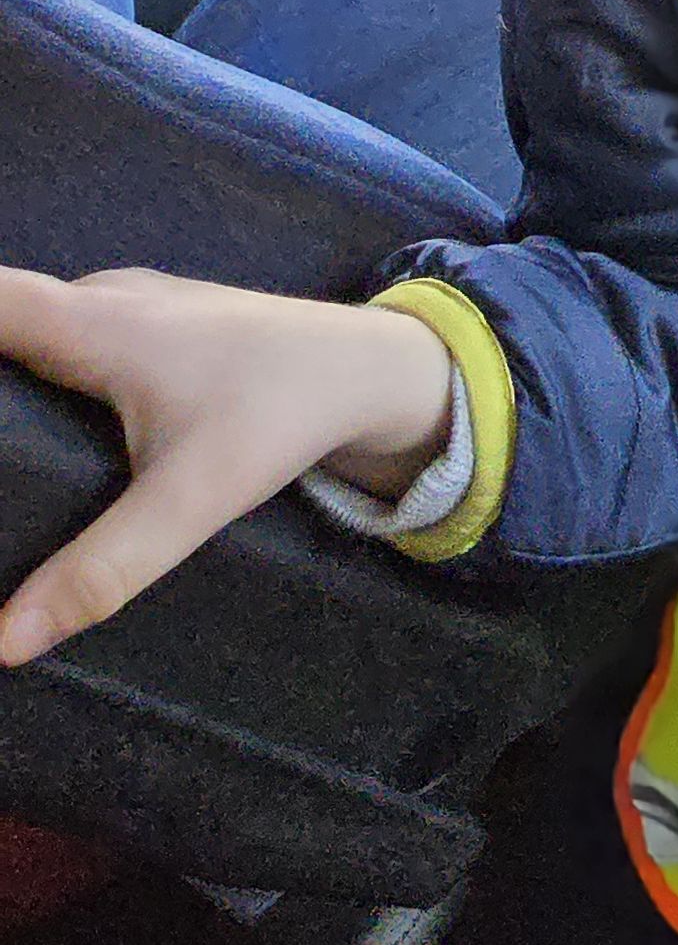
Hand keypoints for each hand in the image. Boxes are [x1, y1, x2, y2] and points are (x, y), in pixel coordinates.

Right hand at [0, 269, 455, 668]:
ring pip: (22, 323)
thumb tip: (2, 645)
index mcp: (93, 325)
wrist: (373, 369)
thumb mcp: (191, 504)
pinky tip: (13, 418)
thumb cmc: (281, 419)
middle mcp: (98, 299)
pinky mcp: (141, 324)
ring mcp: (121, 304)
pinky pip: (54, 333)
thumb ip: (99, 572)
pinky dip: (20, 363)